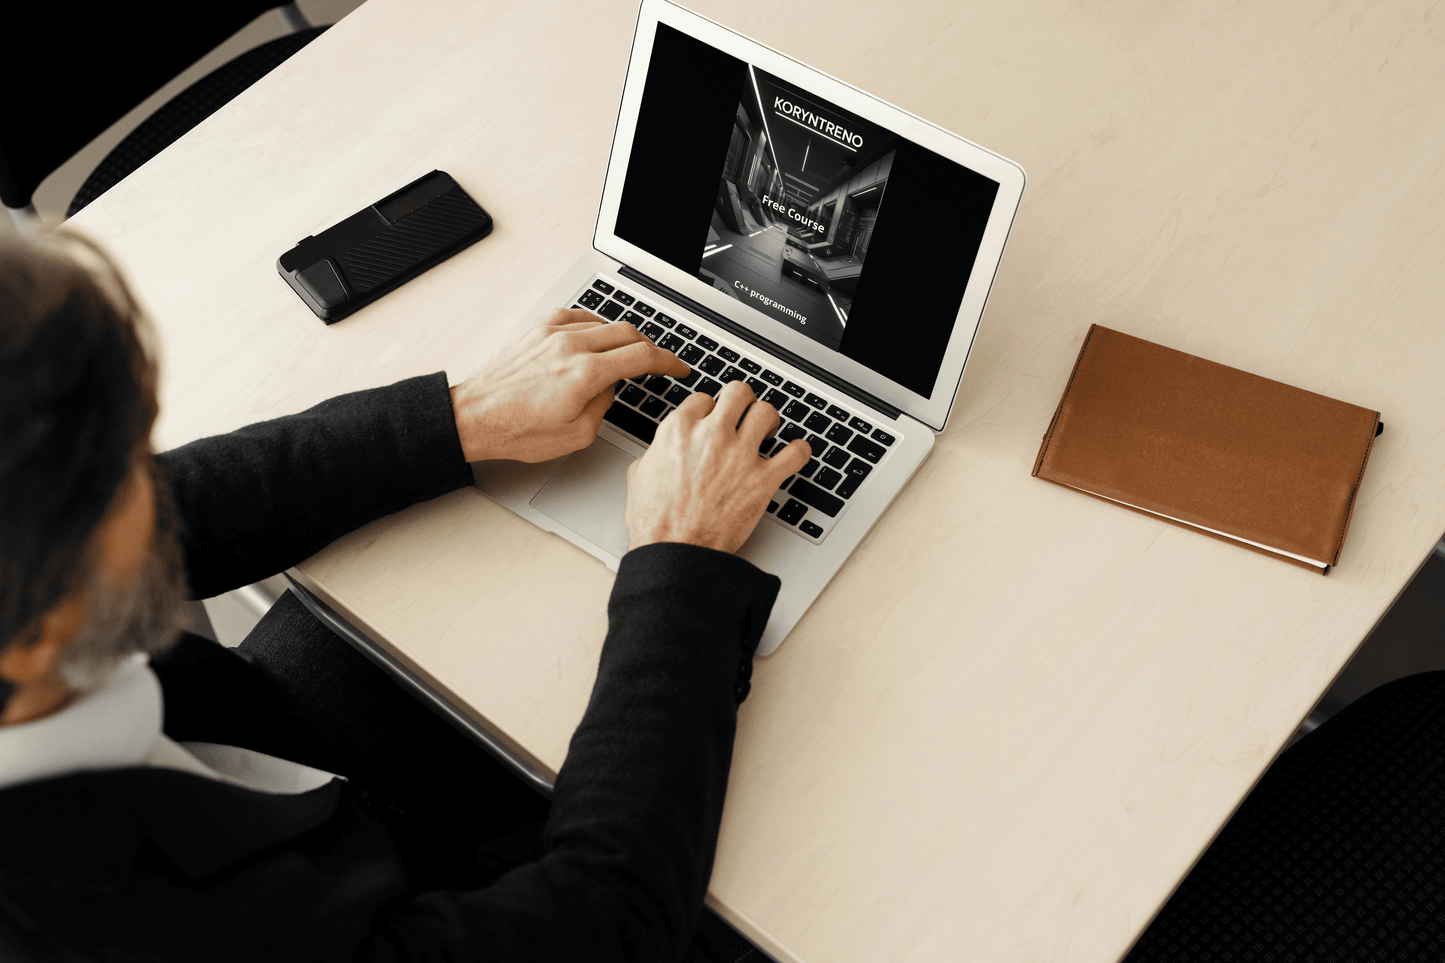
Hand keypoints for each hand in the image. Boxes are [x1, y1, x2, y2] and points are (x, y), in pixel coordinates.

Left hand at [451, 310, 688, 462]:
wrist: (473, 417)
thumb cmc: (516, 430)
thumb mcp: (576, 435)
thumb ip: (603, 407)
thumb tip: (610, 389)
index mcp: (585, 374)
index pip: (642, 356)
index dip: (668, 361)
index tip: (678, 367)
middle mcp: (571, 346)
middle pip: (629, 333)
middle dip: (650, 348)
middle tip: (658, 363)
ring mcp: (553, 333)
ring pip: (604, 323)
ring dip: (623, 337)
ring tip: (628, 354)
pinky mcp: (538, 330)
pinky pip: (578, 317)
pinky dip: (596, 326)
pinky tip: (597, 337)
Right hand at [625, 381, 810, 552]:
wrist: (674, 552)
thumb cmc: (656, 522)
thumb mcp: (640, 475)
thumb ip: (656, 451)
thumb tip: (663, 450)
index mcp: (679, 430)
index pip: (704, 399)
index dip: (710, 409)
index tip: (714, 419)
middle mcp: (712, 435)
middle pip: (738, 392)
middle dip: (743, 401)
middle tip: (744, 414)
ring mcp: (740, 455)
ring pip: (766, 412)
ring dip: (769, 419)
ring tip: (768, 430)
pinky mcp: (763, 479)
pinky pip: (795, 453)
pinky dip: (799, 451)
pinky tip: (795, 453)